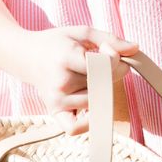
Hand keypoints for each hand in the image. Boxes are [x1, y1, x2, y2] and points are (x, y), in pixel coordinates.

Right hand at [21, 25, 137, 119]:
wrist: (27, 56)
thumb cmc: (58, 43)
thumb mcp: (82, 33)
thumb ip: (110, 39)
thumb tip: (134, 48)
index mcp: (65, 58)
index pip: (101, 66)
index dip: (114, 58)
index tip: (109, 50)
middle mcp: (60, 83)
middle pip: (103, 85)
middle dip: (114, 74)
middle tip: (109, 64)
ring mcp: (56, 101)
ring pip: (97, 103)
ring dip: (103, 92)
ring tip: (94, 78)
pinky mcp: (55, 112)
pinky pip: (75, 128)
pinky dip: (89, 122)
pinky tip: (93, 105)